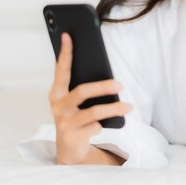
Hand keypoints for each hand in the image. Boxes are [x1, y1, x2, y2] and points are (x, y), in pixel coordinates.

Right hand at [48, 33, 131, 164]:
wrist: (70, 148)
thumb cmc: (76, 117)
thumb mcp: (74, 101)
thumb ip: (79, 85)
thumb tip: (96, 65)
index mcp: (57, 93)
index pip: (61, 70)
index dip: (65, 53)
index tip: (68, 36)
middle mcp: (58, 106)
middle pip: (82, 91)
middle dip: (103, 87)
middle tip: (120, 83)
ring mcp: (64, 122)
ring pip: (93, 112)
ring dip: (113, 109)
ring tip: (129, 106)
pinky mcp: (72, 136)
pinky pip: (95, 127)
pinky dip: (102, 126)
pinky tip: (105, 126)